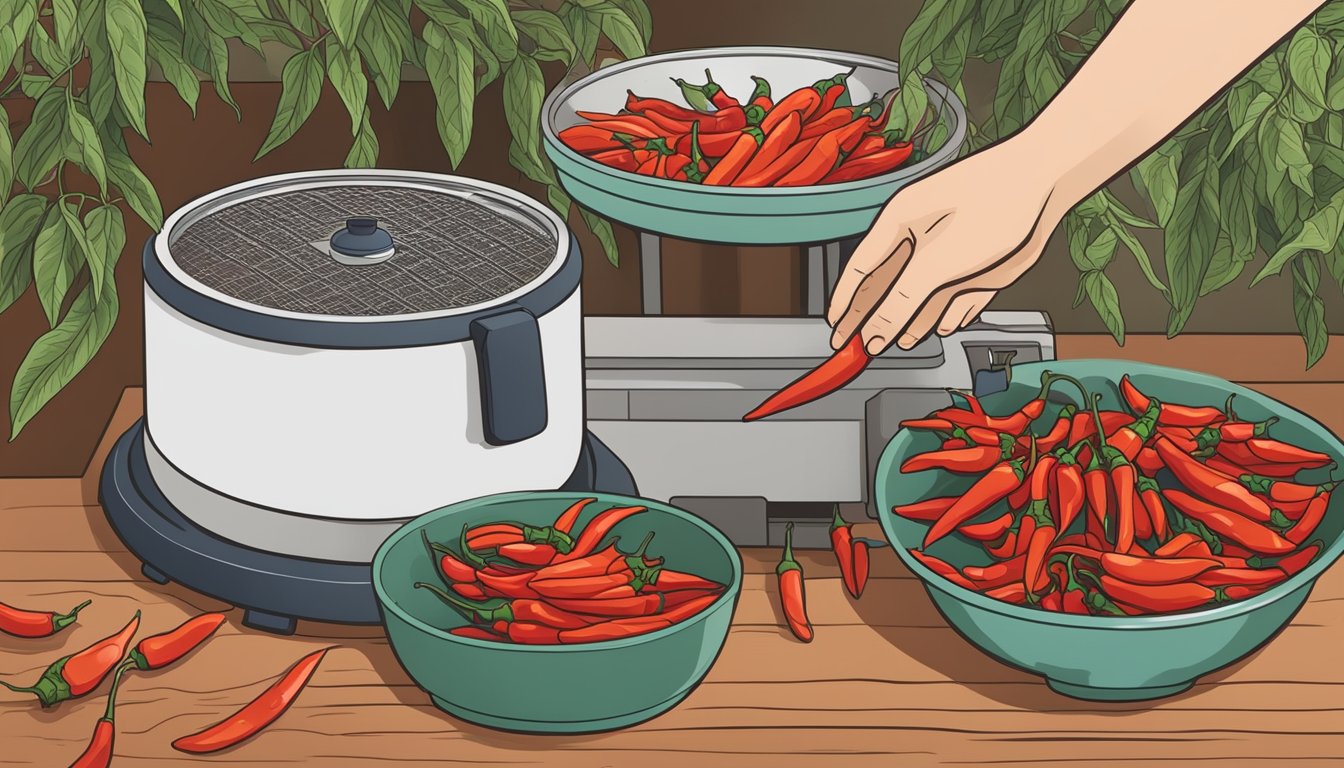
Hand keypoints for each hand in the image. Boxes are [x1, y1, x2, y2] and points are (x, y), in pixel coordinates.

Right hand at [827, 137, 1066, 353]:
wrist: (1049, 179)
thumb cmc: (993, 202)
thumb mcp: (938, 262)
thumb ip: (902, 301)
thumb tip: (874, 334)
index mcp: (899, 223)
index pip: (860, 270)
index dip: (844, 303)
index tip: (834, 329)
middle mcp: (922, 237)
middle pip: (888, 286)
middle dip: (874, 318)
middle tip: (856, 346)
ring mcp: (952, 251)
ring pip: (924, 294)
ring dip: (913, 320)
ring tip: (901, 342)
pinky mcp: (981, 262)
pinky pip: (959, 294)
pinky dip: (953, 311)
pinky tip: (947, 324)